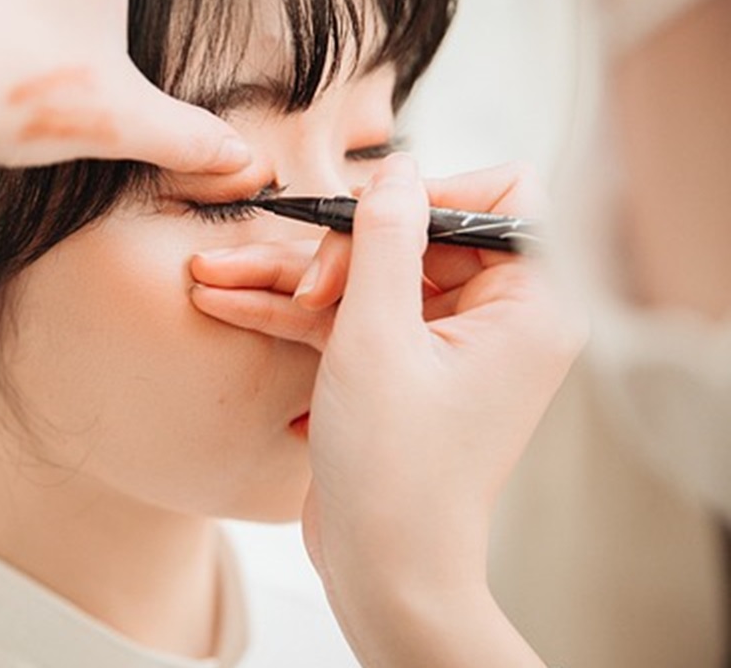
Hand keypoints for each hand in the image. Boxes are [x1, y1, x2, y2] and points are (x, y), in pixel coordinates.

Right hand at [190, 156, 583, 664]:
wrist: (385, 571)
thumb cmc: (398, 470)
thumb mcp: (380, 339)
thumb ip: (387, 242)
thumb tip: (398, 169)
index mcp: (527, 305)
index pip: (501, 198)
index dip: (433, 193)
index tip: (369, 219)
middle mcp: (495, 320)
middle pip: (416, 236)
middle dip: (342, 249)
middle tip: (299, 281)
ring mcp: (442, 346)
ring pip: (368, 278)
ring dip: (293, 278)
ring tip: (212, 271)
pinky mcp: (399, 370)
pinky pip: (349, 319)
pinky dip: (293, 313)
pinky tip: (225, 298)